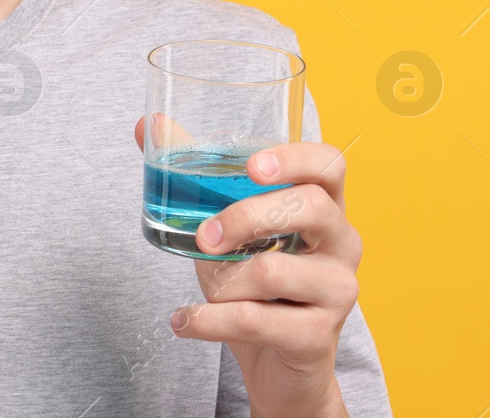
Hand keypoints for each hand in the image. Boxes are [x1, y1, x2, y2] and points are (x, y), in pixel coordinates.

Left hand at [134, 117, 360, 417]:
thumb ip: (194, 175)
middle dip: (246, 216)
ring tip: (207, 290)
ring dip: (221, 281)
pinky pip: (253, 320)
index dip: (295, 158)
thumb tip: (146, 124)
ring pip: (272, 270)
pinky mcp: (318, 336)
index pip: (329, 165)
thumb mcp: (224, 225)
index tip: (251, 167)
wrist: (276, 364)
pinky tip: (184, 320)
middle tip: (205, 236)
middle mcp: (343, 243)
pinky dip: (207, 321)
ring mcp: (338, 290)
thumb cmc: (253, 283)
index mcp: (325, 205)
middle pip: (309, 208)